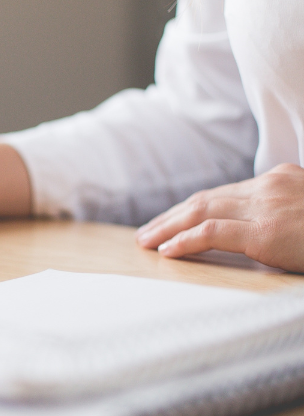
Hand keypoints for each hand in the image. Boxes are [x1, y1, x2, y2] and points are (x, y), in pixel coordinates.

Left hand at [136, 164, 303, 271]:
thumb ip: (281, 212)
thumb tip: (261, 230)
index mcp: (280, 178)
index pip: (224, 193)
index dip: (191, 208)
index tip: (172, 219)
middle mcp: (269, 185)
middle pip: (206, 200)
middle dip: (171, 217)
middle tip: (147, 231)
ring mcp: (266, 206)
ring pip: (201, 212)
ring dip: (168, 227)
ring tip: (147, 241)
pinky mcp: (266, 232)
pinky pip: (212, 233)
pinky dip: (184, 241)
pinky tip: (167, 250)